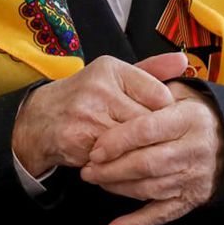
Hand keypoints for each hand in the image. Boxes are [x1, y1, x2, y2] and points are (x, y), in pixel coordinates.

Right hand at [12, 53, 187, 175]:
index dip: (164, 114)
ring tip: (137, 151)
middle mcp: (98, 89)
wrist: (39, 119)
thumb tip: (183, 61)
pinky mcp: (77, 141)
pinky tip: (118, 160)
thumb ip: (152, 70)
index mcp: (111, 69)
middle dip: (152, 136)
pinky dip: (120, 163)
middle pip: (147, 122)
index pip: (160, 95)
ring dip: (137, 152)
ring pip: (133, 144)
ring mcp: (86, 116)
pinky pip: (114, 159)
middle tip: (152, 142)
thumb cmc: (86, 97)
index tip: (158, 120)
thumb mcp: (116, 76)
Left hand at [81, 82, 223, 224]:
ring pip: (150, 189)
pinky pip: (161, 215)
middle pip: (146, 163)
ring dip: (118, 189)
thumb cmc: (190, 112)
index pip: (147, 129)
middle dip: (112, 169)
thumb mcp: (178, 91)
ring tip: (97, 181)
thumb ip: (152, 86)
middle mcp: (196, 148)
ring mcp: (196, 177)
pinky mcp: (193, 198)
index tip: (96, 147)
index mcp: (190, 118)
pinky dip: (135, 223)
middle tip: (88, 169)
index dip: (118, 140)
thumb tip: (125, 84)